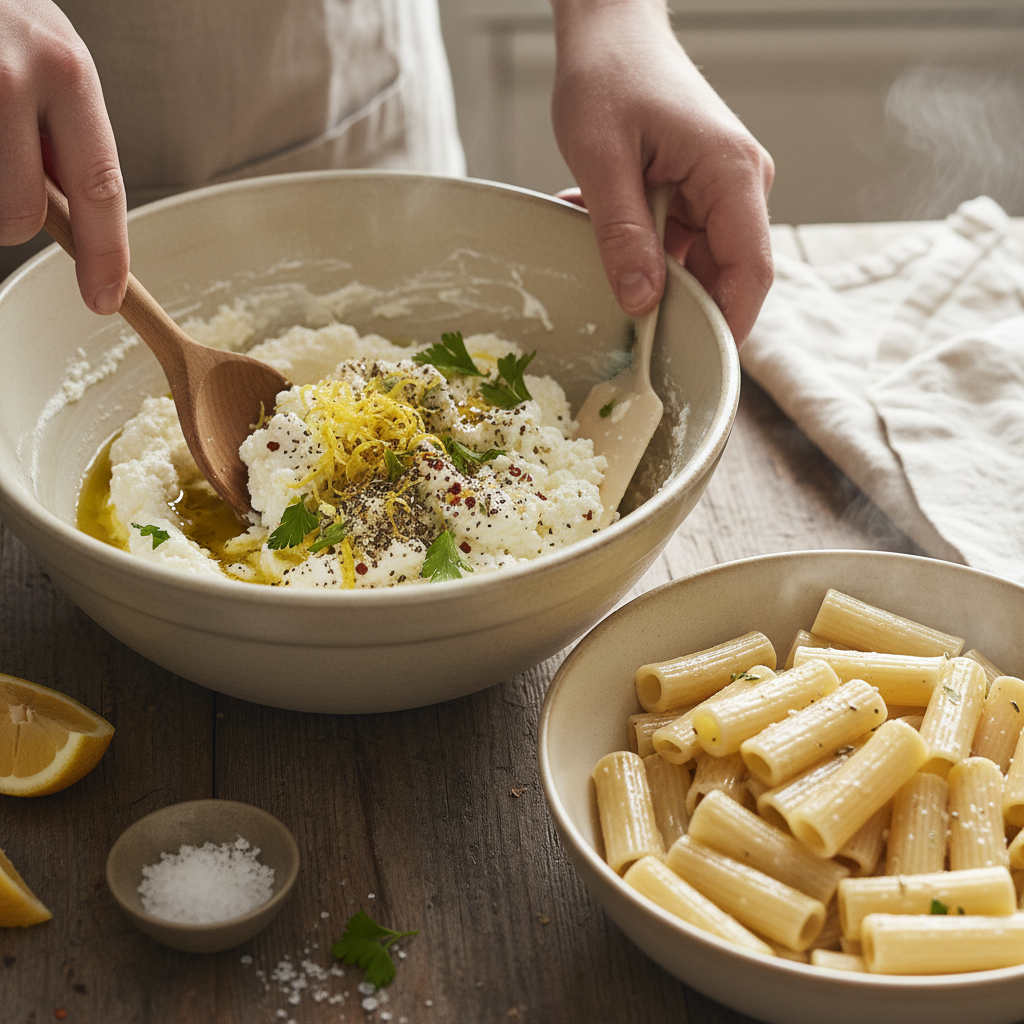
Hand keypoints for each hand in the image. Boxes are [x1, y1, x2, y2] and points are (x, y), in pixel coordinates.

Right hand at [0, 0, 127, 313]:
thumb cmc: (5, 21)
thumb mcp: (55, 63)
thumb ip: (68, 136)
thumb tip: (74, 221)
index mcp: (68, 73)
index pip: (100, 190)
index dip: (105, 255)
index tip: (104, 299)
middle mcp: (16, 77)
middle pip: (22, 214)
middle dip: (14, 219)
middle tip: (6, 181)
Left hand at [550, 0, 773, 343]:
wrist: (610, 29)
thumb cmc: (609, 74)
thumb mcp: (602, 157)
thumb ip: (622, 232)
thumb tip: (642, 302)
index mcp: (731, 175)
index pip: (750, 271)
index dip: (731, 325)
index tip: (698, 364)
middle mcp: (739, 185)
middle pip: (723, 274)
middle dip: (671, 299)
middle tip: (616, 310)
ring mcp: (719, 189)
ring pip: (692, 261)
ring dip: (641, 265)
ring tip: (590, 228)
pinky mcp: (696, 190)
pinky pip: (673, 240)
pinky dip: (635, 242)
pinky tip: (593, 215)